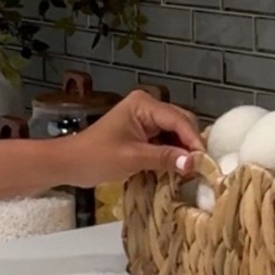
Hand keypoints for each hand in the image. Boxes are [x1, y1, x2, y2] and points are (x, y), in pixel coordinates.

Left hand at [62, 90, 202, 186]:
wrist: (70, 163)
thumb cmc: (96, 157)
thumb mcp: (133, 158)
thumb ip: (164, 158)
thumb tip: (192, 164)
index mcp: (144, 104)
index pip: (178, 119)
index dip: (193, 140)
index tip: (204, 161)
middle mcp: (148, 106)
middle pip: (181, 123)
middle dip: (190, 144)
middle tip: (200, 167)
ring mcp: (146, 119)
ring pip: (176, 132)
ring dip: (183, 150)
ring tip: (191, 170)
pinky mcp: (144, 132)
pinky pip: (167, 140)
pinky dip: (173, 153)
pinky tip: (178, 167)